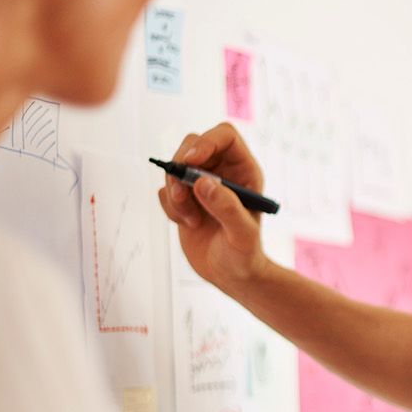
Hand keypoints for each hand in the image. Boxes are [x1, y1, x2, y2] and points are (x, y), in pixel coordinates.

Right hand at [156, 123, 270, 294]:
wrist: (231, 275)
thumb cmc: (245, 255)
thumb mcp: (242, 234)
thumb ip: (226, 207)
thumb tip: (203, 181)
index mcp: (244, 171)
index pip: (225, 136)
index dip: (206, 142)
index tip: (190, 162)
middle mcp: (223, 171)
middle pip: (193, 144)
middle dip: (181, 167)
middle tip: (182, 195)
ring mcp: (201, 183)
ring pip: (175, 167)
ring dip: (175, 193)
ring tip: (191, 219)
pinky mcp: (185, 198)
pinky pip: (166, 190)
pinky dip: (170, 207)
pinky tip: (188, 224)